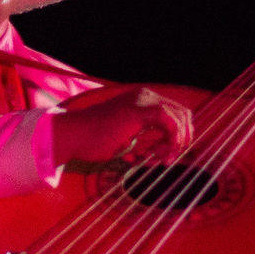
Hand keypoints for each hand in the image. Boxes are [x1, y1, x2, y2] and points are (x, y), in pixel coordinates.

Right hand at [49, 86, 193, 169]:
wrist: (71, 136)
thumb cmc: (91, 141)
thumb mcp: (125, 137)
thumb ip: (143, 137)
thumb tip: (163, 149)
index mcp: (141, 100)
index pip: (175, 113)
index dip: (178, 136)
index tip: (164, 155)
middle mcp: (144, 96)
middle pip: (183, 114)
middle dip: (181, 139)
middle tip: (165, 158)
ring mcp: (142, 100)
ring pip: (180, 117)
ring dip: (177, 142)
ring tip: (160, 158)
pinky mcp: (138, 110)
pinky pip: (170, 122)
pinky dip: (172, 140)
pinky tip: (159, 153)